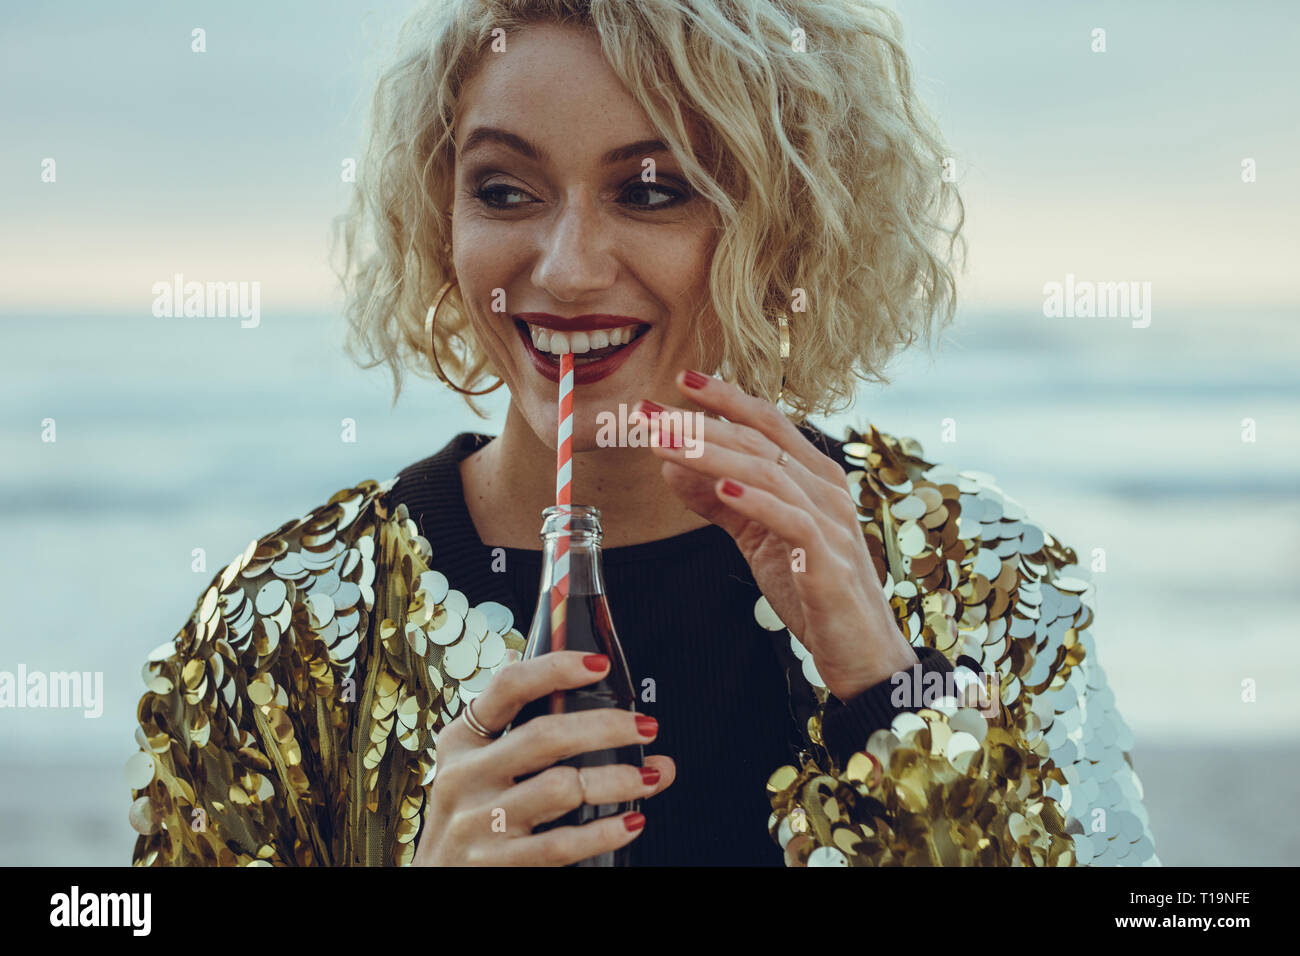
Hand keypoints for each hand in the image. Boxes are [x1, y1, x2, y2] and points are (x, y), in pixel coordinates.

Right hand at [411, 651, 675, 865]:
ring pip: (561, 788)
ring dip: (616, 780)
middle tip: (645, 727)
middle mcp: (464, 777)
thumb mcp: (475, 768)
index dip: (555, 668)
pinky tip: (630, 822)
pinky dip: (604, 831)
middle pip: (545, 736)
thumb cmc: (470, 817)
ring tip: (647, 777)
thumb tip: (598, 697)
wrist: (437, 882)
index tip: (599, 663)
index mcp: (462, 741)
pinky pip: (561, 844)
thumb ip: (522, 732)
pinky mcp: (495, 864)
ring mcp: (478, 823)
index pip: (507, 688)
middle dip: (607, 727)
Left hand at [633, 369, 917, 701]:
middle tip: (651, 415)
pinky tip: (722, 489)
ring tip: (668, 445)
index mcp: (814, 477)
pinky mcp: (828, 564)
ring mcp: (832, 525)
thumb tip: (671, 465)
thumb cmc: (812, 591)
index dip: (725, 398)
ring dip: (713, 455)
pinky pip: (791, 522)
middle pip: (759, 442)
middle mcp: (826, 491)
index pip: (767, 423)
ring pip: (769, 473)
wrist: (862, 652)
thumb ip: (722, 501)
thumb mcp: (759, 539)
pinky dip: (756, 501)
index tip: (680, 379)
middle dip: (702, 424)